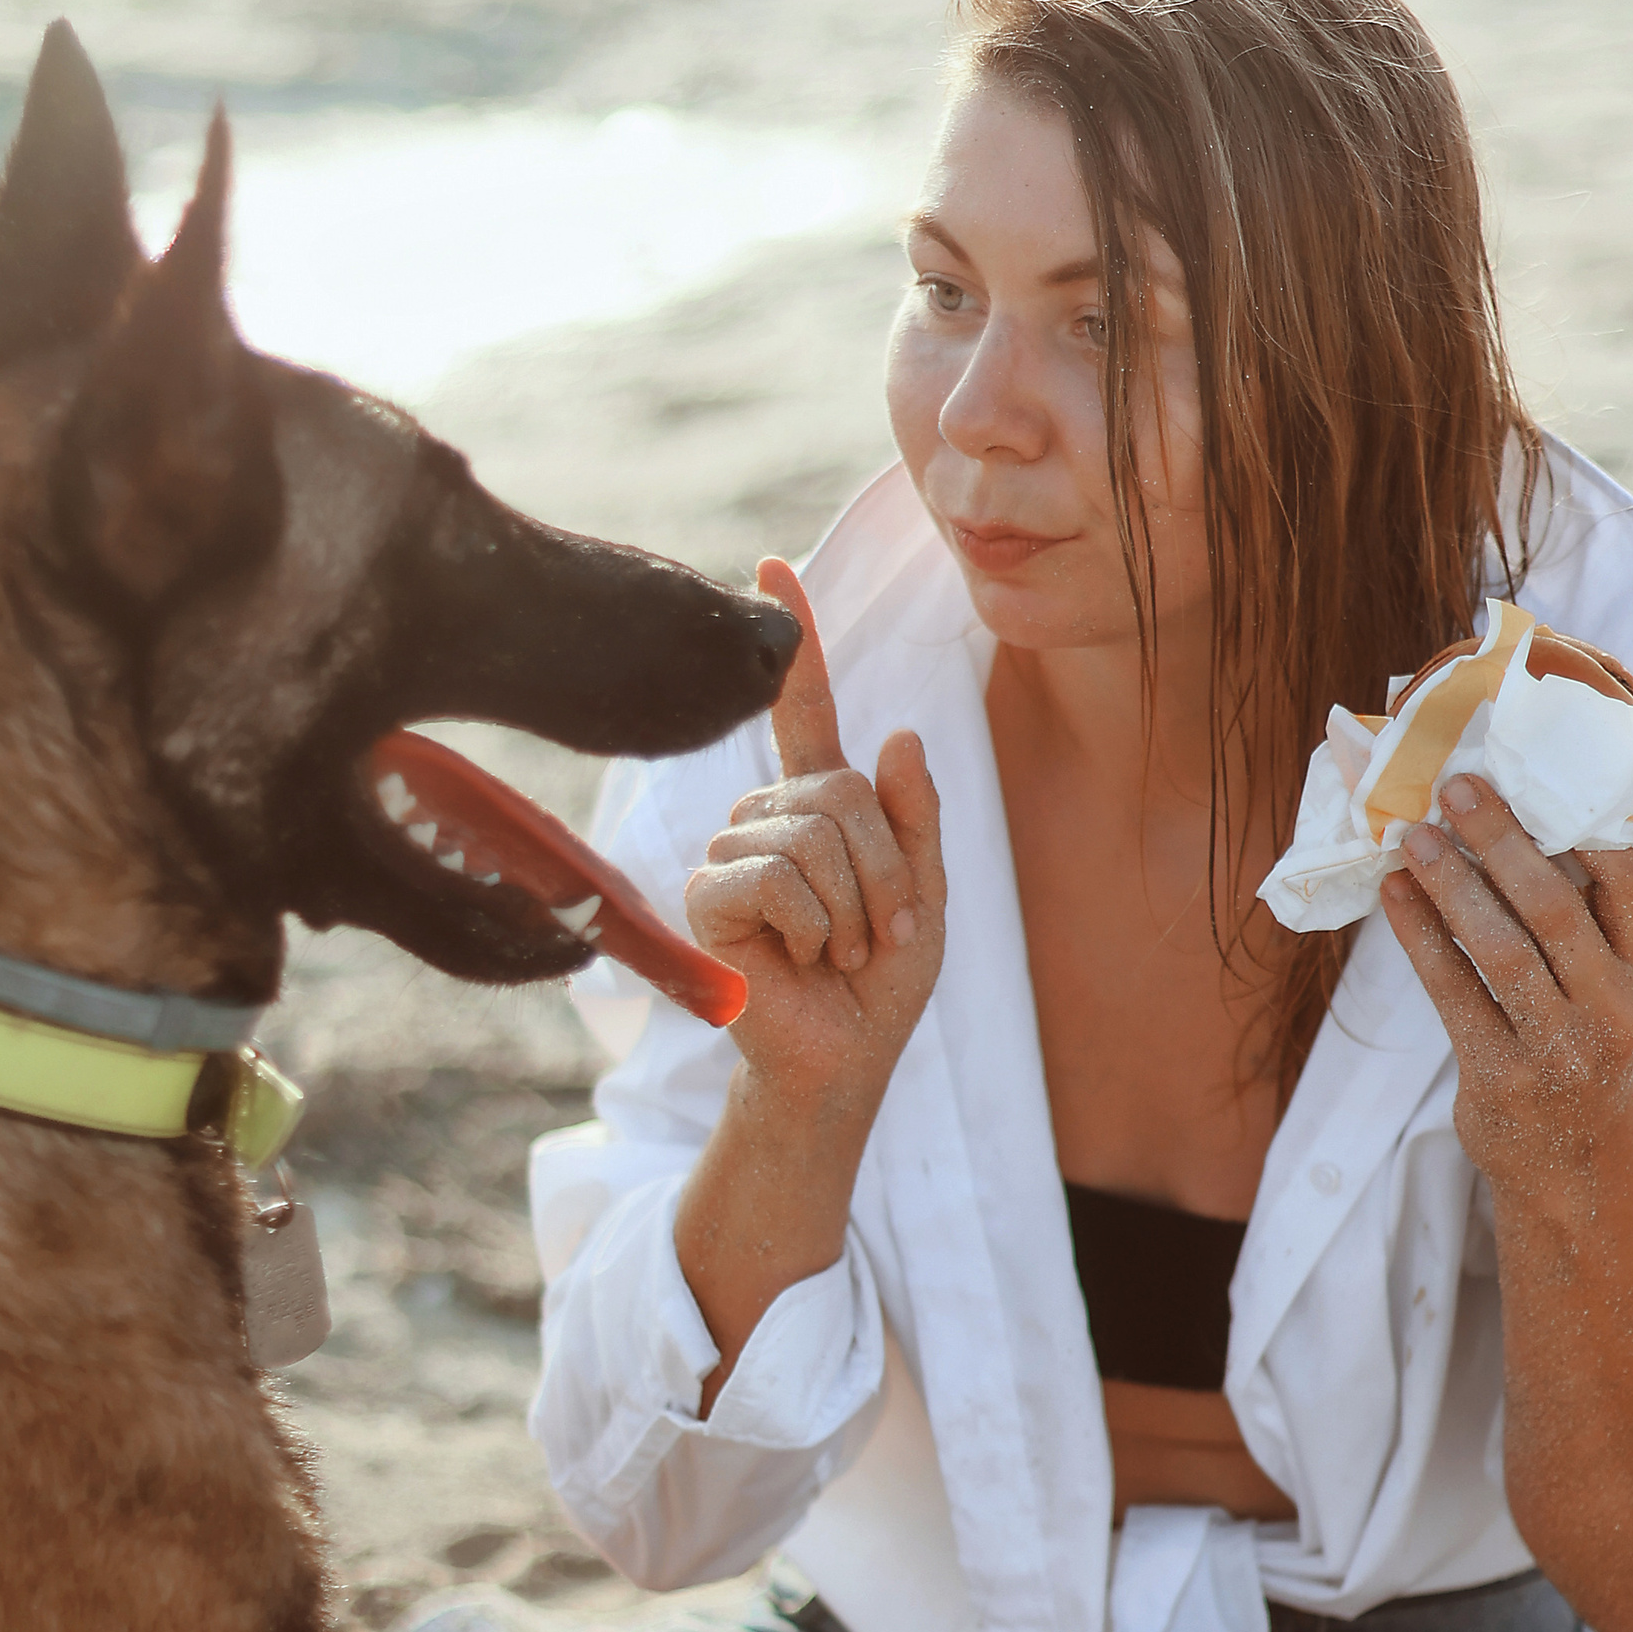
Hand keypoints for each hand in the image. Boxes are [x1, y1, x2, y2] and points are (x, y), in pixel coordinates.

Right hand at [683, 555, 945, 1114]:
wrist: (843, 1063)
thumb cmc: (879, 986)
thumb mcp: (927, 896)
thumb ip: (916, 820)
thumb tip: (899, 735)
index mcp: (819, 807)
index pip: (805, 711)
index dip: (796, 642)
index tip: (773, 567)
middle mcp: (767, 818)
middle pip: (836, 790)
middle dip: (882, 869)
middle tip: (881, 933)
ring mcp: (730, 854)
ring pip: (809, 834)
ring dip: (850, 906)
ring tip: (841, 952)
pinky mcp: (705, 898)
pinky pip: (772, 875)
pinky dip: (809, 923)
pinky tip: (800, 959)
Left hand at [1380, 769, 1632, 1194]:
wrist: (1568, 1160)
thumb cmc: (1584, 1041)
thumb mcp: (1618, 985)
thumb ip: (1598, 915)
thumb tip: (1534, 806)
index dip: (1588, 822)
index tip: (1539, 768)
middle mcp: (1616, 1010)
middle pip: (1555, 908)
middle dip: (1500, 841)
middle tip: (1457, 787)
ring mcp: (1560, 1049)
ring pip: (1499, 949)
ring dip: (1450, 885)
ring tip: (1415, 837)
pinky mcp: (1501, 1077)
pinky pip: (1452, 992)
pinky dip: (1419, 937)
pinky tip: (1394, 895)